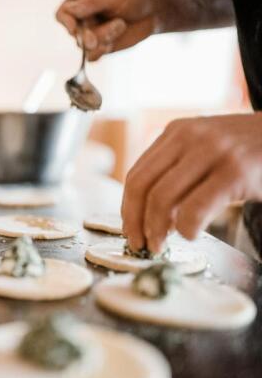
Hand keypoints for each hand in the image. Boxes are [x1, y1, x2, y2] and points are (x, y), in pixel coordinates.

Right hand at [56, 0, 157, 60]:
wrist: (151, 11)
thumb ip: (92, 2)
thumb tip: (72, 10)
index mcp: (79, 2)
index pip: (63, 13)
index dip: (66, 22)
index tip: (73, 29)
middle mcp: (81, 19)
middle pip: (75, 33)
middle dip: (87, 36)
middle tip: (96, 41)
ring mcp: (89, 35)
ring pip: (84, 46)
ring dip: (102, 39)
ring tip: (121, 25)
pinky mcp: (98, 48)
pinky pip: (92, 56)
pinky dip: (103, 51)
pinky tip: (114, 41)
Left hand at [122, 113, 261, 252]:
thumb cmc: (249, 153)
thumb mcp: (207, 151)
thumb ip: (178, 173)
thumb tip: (148, 217)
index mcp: (177, 132)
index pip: (137, 174)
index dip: (128, 208)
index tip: (130, 230)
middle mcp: (190, 136)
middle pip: (141, 185)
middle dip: (135, 221)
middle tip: (140, 244)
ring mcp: (213, 151)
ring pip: (162, 197)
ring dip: (156, 229)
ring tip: (160, 245)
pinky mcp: (236, 170)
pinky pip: (195, 208)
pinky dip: (187, 228)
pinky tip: (191, 235)